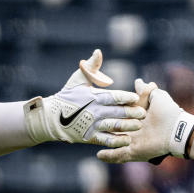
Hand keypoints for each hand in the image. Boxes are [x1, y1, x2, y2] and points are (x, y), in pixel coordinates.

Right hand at [24, 48, 145, 146]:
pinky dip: (117, 141)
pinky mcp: (90, 137)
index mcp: (94, 97)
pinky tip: (127, 140)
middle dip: (131, 112)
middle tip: (143, 113)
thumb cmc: (67, 96)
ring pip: (113, 126)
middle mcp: (94, 111)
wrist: (50, 117)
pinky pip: (106, 140)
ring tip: (139, 125)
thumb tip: (98, 51)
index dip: (125, 97)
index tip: (136, 97)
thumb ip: (91, 67)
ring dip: (128, 126)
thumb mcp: (78, 79)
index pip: (113, 96)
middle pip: (117, 112)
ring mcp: (92, 125)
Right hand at [96, 83, 193, 164]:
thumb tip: (138, 81)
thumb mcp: (157, 97)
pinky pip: (118, 156)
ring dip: (104, 140)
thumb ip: (145, 91)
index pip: (120, 113)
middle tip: (91, 123)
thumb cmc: (169, 112)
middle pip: (114, 128)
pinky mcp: (133, 152)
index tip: (98, 105)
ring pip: (112, 142)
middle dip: (104, 125)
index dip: (110, 110)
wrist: (177, 130)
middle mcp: (132, 129)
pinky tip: (99, 155)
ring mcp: (132, 141)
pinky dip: (108, 156)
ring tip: (91, 139)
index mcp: (136, 117)